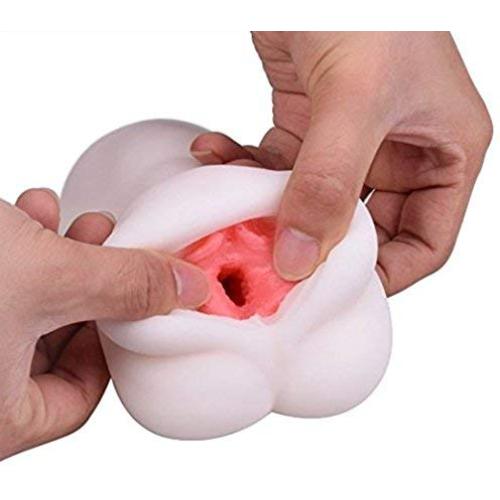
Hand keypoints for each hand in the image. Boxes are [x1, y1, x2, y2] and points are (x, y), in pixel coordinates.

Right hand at [0, 188, 208, 458]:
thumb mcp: (49, 277)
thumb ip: (128, 285)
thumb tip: (193, 289)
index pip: (76, 397)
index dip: (115, 347)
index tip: (134, 306)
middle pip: (53, 342)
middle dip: (88, 283)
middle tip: (108, 245)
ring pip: (26, 307)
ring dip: (55, 256)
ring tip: (70, 220)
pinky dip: (18, 247)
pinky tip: (31, 210)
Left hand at [191, 32, 491, 293]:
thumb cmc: (368, 7)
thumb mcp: (356, 98)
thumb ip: (329, 182)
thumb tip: (299, 257)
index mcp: (444, 155)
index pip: (423, 245)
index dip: (382, 276)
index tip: (329, 291)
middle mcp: (401, 153)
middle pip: (360, 231)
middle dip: (313, 246)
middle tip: (270, 259)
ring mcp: (351, 143)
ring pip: (310, 202)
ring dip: (267, 205)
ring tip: (233, 200)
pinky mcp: (309, 125)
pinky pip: (278, 166)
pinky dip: (246, 167)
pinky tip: (216, 152)